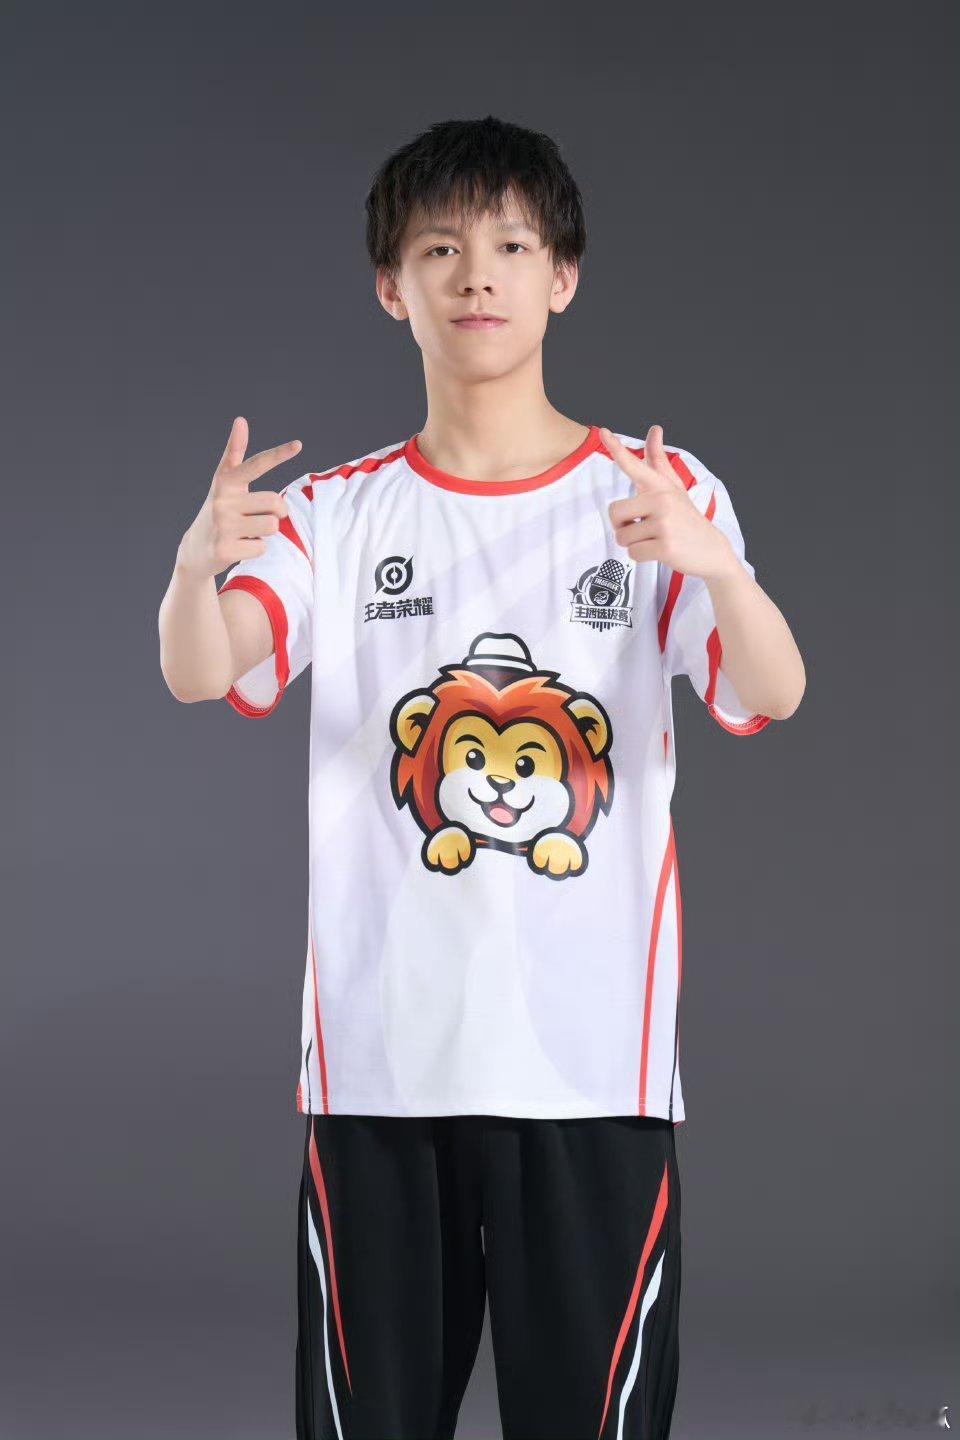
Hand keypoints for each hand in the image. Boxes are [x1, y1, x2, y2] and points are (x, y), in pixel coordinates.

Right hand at [177, 416, 302, 579]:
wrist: (195, 549)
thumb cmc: (220, 511)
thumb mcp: (224, 482)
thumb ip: (235, 454)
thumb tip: (240, 419)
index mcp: (225, 482)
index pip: (256, 465)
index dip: (277, 454)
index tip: (298, 445)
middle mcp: (222, 501)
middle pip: (275, 502)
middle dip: (277, 512)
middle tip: (261, 516)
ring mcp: (222, 525)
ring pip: (272, 526)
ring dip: (266, 531)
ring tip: (248, 532)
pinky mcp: (224, 550)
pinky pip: (262, 548)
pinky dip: (256, 549)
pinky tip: (240, 547)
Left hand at [603, 424, 737, 580]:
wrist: (712, 551)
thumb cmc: (686, 518)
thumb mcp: (673, 487)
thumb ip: (659, 461)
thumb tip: (655, 429)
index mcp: (661, 486)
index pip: (634, 465)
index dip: (616, 448)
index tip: (604, 432)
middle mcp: (662, 500)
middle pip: (614, 513)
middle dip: (622, 526)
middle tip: (644, 528)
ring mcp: (665, 523)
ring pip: (622, 537)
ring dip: (633, 543)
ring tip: (655, 539)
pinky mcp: (666, 546)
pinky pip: (633, 554)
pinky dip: (642, 556)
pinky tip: (660, 550)